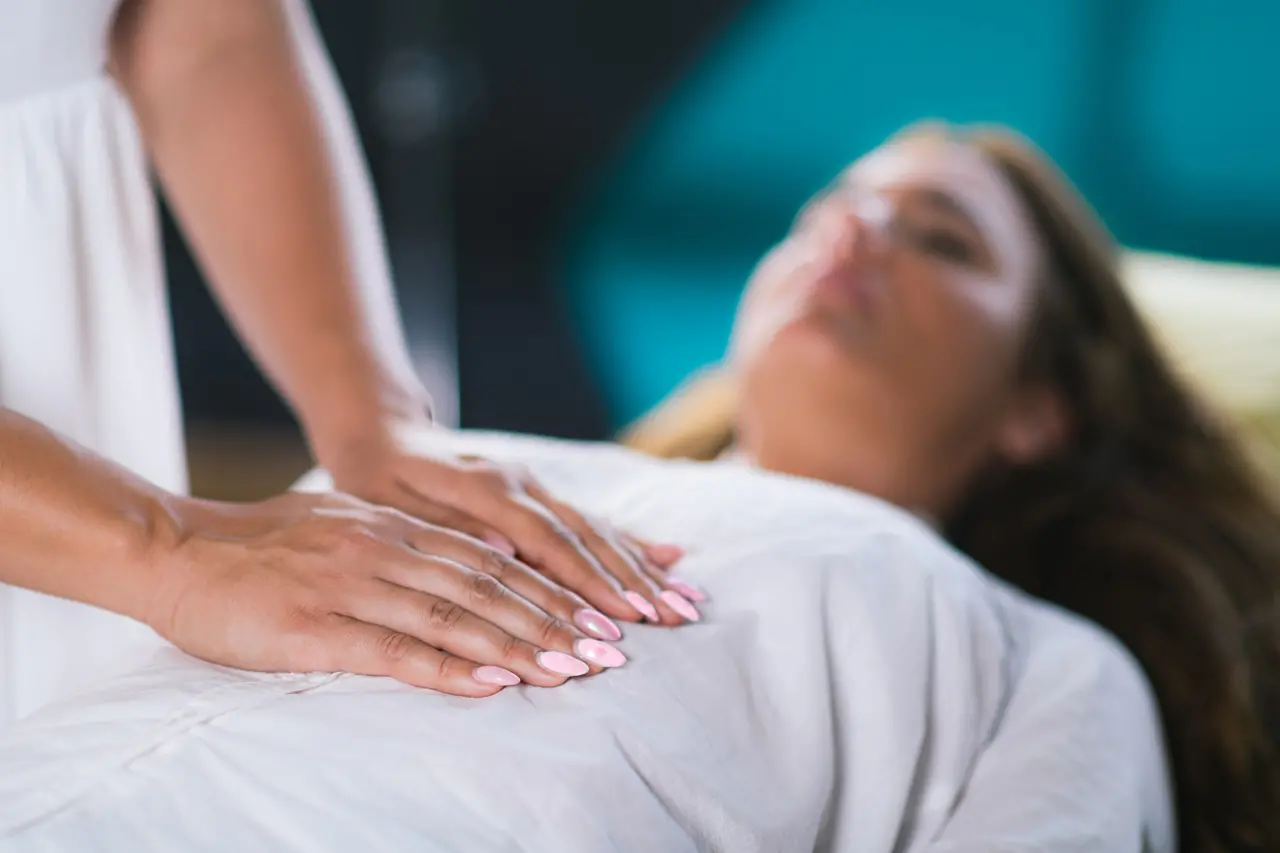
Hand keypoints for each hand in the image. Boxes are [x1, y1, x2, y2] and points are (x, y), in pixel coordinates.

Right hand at [144, 492, 631, 696]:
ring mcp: (354, 586)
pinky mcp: (317, 627)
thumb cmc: (262, 545)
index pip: (491, 562)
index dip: (549, 590)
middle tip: (610, 649)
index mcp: (396, 526)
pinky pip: (396, 650)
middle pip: (488, 588)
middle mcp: (387, 549)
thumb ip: (408, 540)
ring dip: (521, 645)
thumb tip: (476, 558)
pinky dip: (451, 668)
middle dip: (556, 619)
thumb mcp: (345, 523)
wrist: (179, 549)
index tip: (598, 615)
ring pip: (455, 617)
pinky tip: (494, 682)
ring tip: (572, 668)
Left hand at [320, 425, 703, 625]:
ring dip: (641, 569)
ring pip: (598, 530)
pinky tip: (668, 557)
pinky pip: (591, 520)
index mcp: (487, 488)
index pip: (548, 542)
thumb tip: (506, 554)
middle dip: (632, 582)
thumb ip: (452, 529)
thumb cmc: (378, 479)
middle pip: (586, 538)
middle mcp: (522, 485)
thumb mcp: (394, 505)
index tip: (622, 618)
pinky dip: (630, 542)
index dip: (587, 582)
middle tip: (672, 620)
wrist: (383, 433)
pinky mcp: (540, 493)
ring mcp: (535, 486)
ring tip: (682, 602)